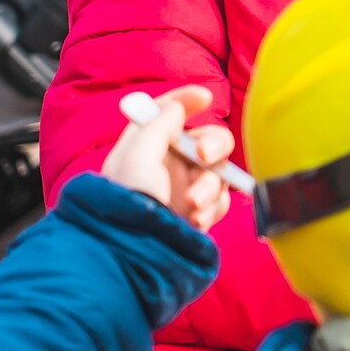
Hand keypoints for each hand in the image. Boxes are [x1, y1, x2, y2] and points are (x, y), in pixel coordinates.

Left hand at [100, 85, 233, 231]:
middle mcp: (166, 166)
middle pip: (206, 138)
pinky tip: (196, 219)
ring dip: (211, 185)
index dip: (186, 100)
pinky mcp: (197, 212)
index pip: (166, 113)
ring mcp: (183, 189)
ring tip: (193, 204)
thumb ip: (159, 126)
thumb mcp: (137, 157)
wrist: (135, 252)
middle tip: (205, 156)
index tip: (204, 98)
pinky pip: (221, 199)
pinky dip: (213, 207)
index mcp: (144, 147)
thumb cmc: (128, 203)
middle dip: (213, 144)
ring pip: (218, 171)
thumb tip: (176, 106)